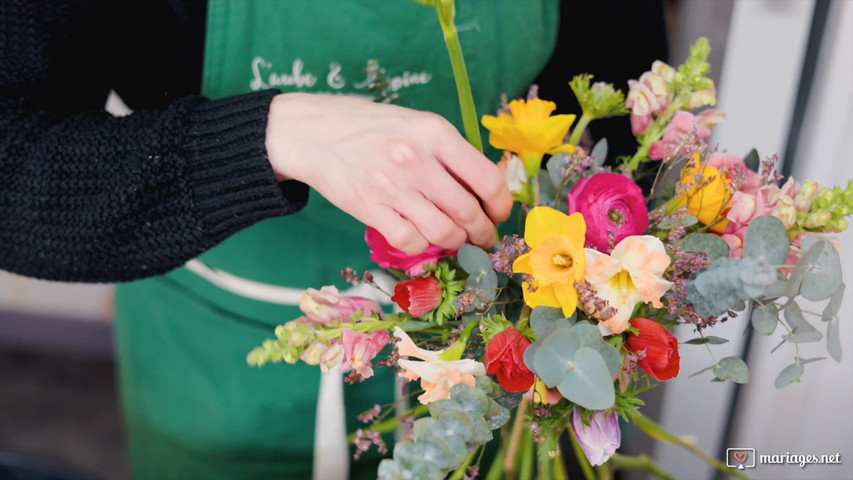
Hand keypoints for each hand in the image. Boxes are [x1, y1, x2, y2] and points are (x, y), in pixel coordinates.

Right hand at [265, 93, 511, 253]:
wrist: (314, 132)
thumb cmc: (372, 128)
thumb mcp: (417, 124)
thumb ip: (451, 153)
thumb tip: (487, 190)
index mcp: (435, 133)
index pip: (486, 179)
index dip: (501, 205)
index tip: (499, 214)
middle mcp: (416, 159)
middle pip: (468, 212)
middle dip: (483, 232)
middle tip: (483, 237)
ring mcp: (392, 186)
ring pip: (444, 233)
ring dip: (456, 243)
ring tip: (456, 239)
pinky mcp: (369, 209)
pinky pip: (411, 242)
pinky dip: (423, 246)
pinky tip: (422, 238)